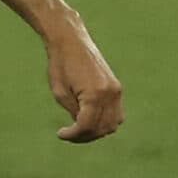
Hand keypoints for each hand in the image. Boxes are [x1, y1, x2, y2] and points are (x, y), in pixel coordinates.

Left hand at [45, 23, 122, 143]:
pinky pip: (117, 113)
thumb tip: (84, 129)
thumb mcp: (61, 93)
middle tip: (69, 134)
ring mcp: (116, 90)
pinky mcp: (116, 87)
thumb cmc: (60, 65)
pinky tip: (89, 119)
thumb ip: (74, 113)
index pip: (87, 126)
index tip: (60, 134)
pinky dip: (105, 120)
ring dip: (98, 130)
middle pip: (103, 127)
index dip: (73, 135)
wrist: (70, 41)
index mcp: (94, 94)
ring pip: (114, 123)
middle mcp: (110, 93)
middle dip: (86, 135)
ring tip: (79, 129)